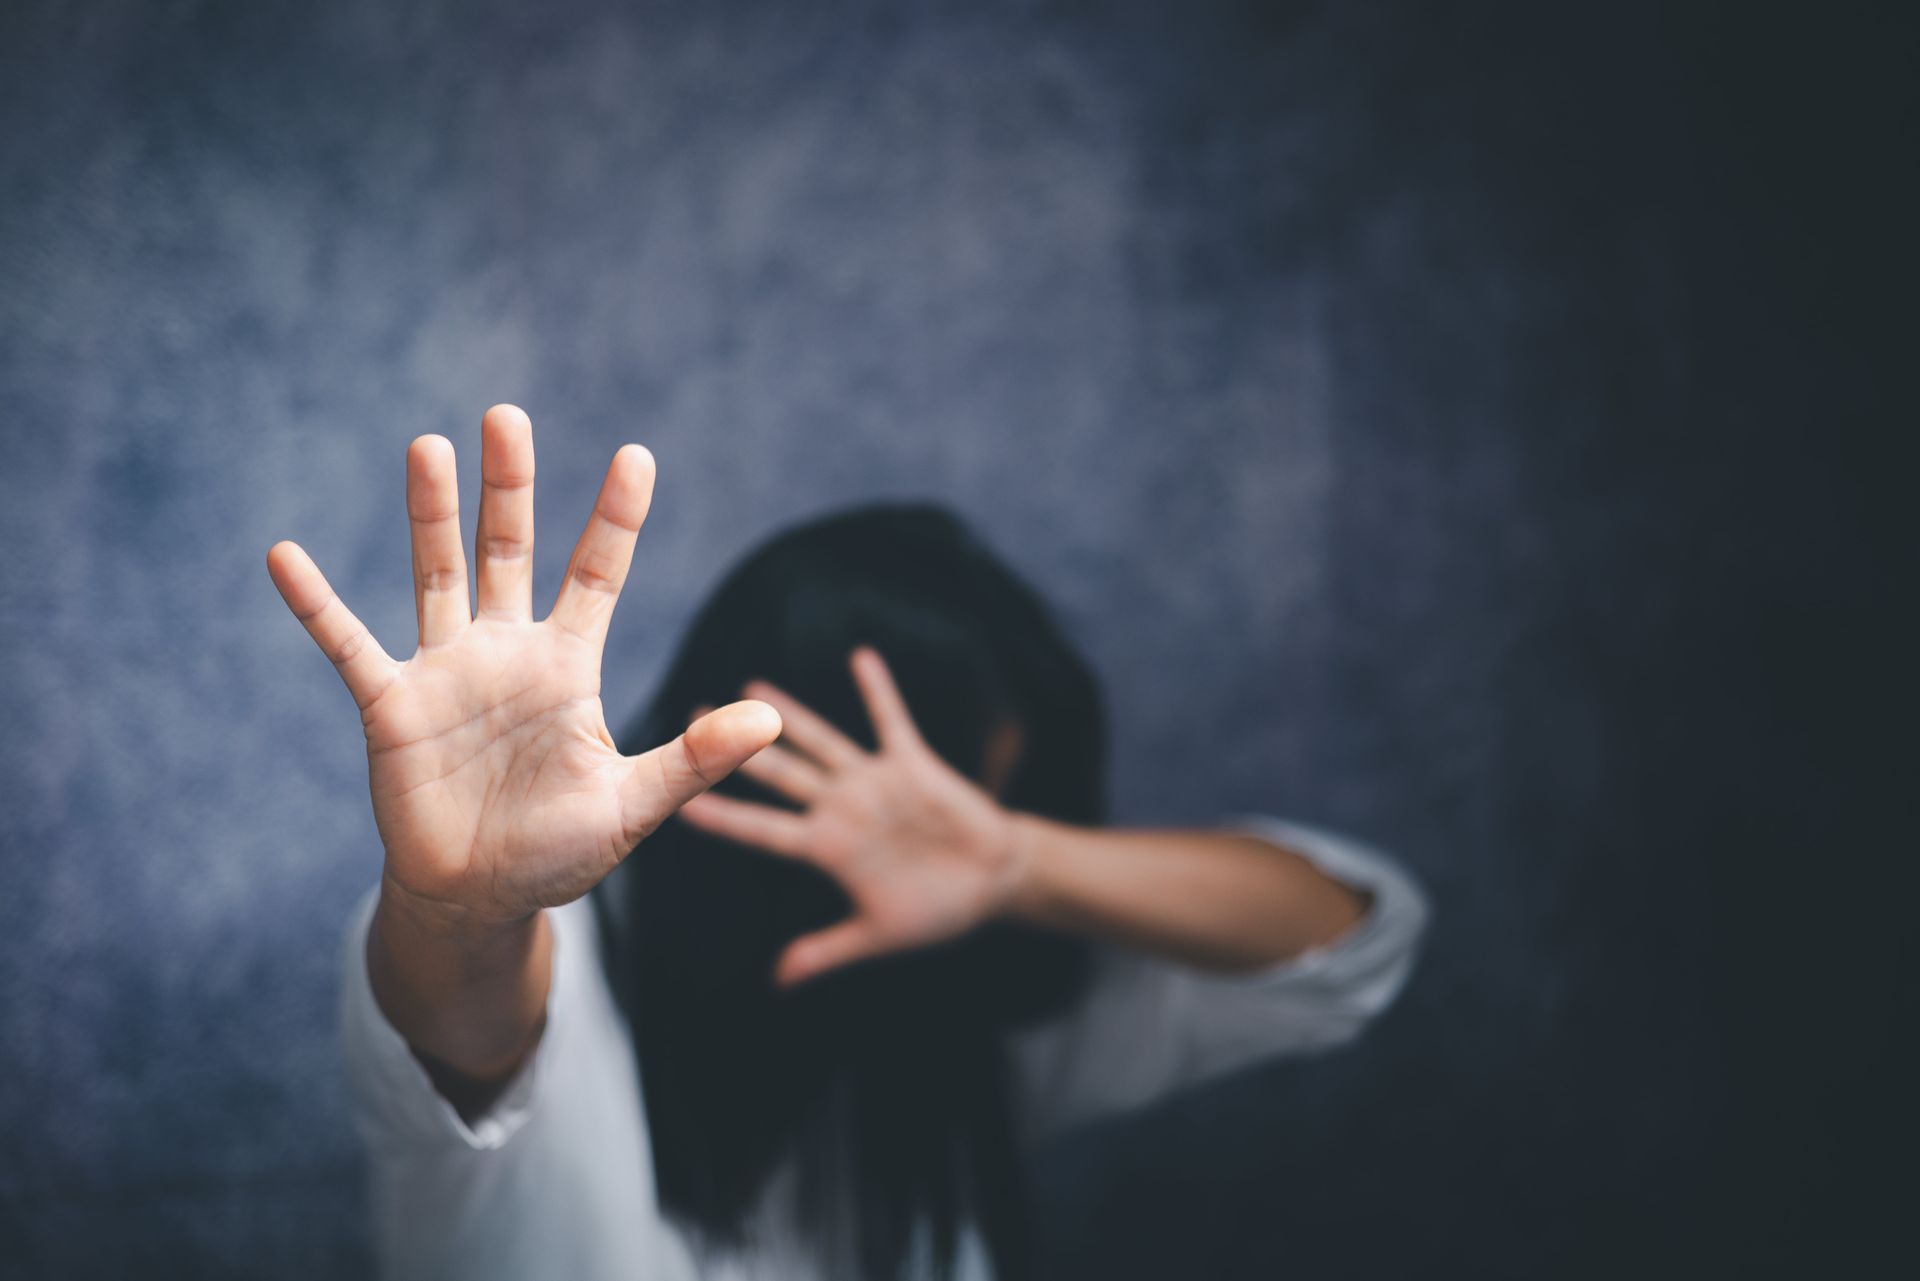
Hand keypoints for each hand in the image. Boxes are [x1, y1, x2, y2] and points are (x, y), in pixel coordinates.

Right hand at [267, 405, 781, 926]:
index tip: (636, 455)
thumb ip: (694, 759)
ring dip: (431, 513)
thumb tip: (771, 721)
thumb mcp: (633, 805)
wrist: (479, 899)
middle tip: (506, 414)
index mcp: (568, 666)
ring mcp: (446, 672)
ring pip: (438, 575)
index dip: (615, 518)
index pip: (597, 574)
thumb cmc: (559, 851)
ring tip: (428, 445)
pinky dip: (317, 604)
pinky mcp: (392, 707)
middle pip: (508, 548)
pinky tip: (285, 555)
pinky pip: (349, 646)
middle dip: (509, 484)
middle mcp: (506, 652)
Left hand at [678, 647, 1026, 985]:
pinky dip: (878, 692)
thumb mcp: (880, 935)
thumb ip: (829, 951)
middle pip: (779, 774)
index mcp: (828, 848)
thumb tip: (779, 980)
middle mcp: (842, 808)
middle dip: (737, 750)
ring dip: (790, 714)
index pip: (764, 831)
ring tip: (751, 685)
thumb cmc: (937, 910)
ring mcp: (873, 783)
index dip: (725, 818)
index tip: (679, 807)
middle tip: (692, 719)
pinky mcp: (912, 765)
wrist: (993, 881)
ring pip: (821, 742)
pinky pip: (891, 722)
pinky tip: (861, 658)